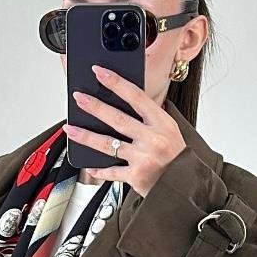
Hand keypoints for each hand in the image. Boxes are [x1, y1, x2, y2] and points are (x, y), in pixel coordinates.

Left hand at [63, 64, 186, 195]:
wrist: (186, 185)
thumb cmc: (176, 155)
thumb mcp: (169, 129)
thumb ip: (148, 117)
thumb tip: (122, 101)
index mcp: (161, 122)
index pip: (136, 97)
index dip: (116, 83)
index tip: (100, 72)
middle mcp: (152, 139)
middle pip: (117, 119)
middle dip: (95, 107)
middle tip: (79, 98)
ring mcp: (143, 158)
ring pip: (108, 144)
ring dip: (86, 136)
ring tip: (71, 129)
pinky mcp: (136, 176)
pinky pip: (112, 171)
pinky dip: (99, 170)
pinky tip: (89, 166)